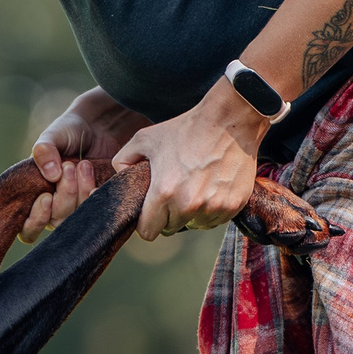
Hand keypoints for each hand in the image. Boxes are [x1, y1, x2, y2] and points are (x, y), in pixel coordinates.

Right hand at [18, 89, 148, 243]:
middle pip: (57, 222)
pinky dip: (98, 199)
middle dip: (64, 195)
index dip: (36, 220)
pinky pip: (100, 214)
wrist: (98, 125)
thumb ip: (43, 151)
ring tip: (84, 165)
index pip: (29, 229)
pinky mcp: (101, 206)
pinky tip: (98, 182)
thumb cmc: (68, 132)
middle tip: (69, 166)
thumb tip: (52, 175)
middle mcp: (57, 209)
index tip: (46, 197)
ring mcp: (80, 210)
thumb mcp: (51, 137)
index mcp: (36, 198)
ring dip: (81, 193)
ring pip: (78, 220)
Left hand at [112, 81, 265, 239]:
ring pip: (194, 225)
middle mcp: (188, 205)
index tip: (151, 210)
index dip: (146, 222)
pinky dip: (211, 209)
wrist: (229, 121)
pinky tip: (211, 186)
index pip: (147, 232)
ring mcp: (213, 207)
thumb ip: (122, 160)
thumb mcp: (144, 138)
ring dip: (191, 213)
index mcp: (163, 192)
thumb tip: (119, 177)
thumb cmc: (185, 129)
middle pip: (171, 229)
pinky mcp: (233, 205)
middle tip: (174, 192)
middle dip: (168, 215)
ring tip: (194, 186)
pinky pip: (215, 220)